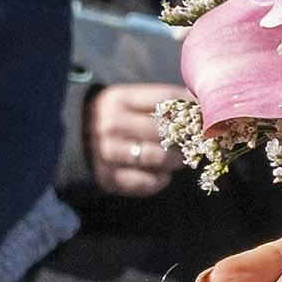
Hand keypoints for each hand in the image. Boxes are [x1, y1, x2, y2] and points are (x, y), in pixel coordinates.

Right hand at [85, 80, 195, 196]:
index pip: (166, 99)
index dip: (192, 107)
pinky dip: (160, 181)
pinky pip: (146, 183)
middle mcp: (112, 124)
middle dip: (187, 137)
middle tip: (195, 142)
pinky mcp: (109, 177)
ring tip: (180, 159)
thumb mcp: (129, 100)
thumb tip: (203, 105)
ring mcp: (108, 152)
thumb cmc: (114, 117)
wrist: (74, 138)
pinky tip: (162, 175)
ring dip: (177, 160)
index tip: (207, 114)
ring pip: (158, 157)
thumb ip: (160, 102)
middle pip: (164, 130)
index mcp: (119, 99)